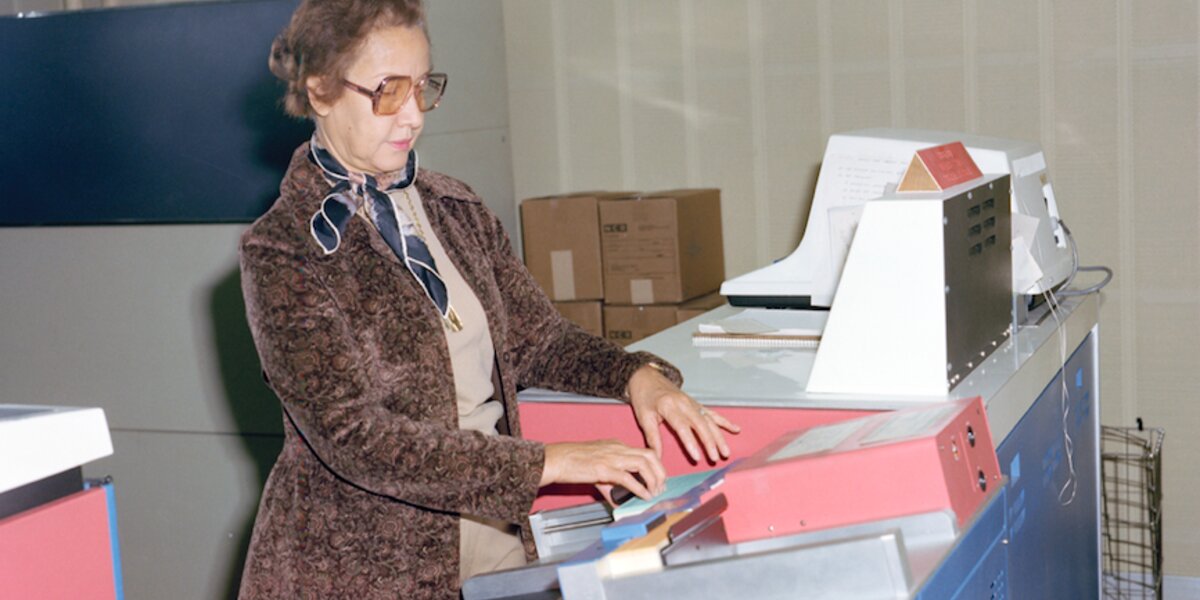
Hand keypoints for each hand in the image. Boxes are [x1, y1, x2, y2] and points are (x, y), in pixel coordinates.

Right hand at [541, 440, 666, 500]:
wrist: (556, 459)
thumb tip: (618, 500)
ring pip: (644, 463)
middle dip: (660, 472)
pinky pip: (629, 478)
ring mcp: (612, 457)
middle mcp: (618, 448)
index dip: (656, 466)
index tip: (659, 479)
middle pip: (650, 455)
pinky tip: (643, 496)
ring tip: (654, 492)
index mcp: (617, 445)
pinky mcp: (604, 468)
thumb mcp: (596, 468)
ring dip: (653, 480)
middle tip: (661, 487)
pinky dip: (640, 488)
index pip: (645, 452)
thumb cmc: (572, 461)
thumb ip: (610, 483)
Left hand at [626, 365, 740, 462]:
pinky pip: (712, 413)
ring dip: (719, 436)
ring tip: (725, 452)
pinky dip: (724, 422)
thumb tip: (657, 457)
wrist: (646, 377)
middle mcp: (684, 403)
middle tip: (716, 458)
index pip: (682, 427)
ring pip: (709, 421)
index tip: (697, 457)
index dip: (690, 442)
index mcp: (669, 406)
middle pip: (701, 424)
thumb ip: (652, 438)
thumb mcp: (644, 417)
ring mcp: (692, 403)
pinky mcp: (695, 403)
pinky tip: (736, 429)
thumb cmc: (644, 397)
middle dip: (710, 442)